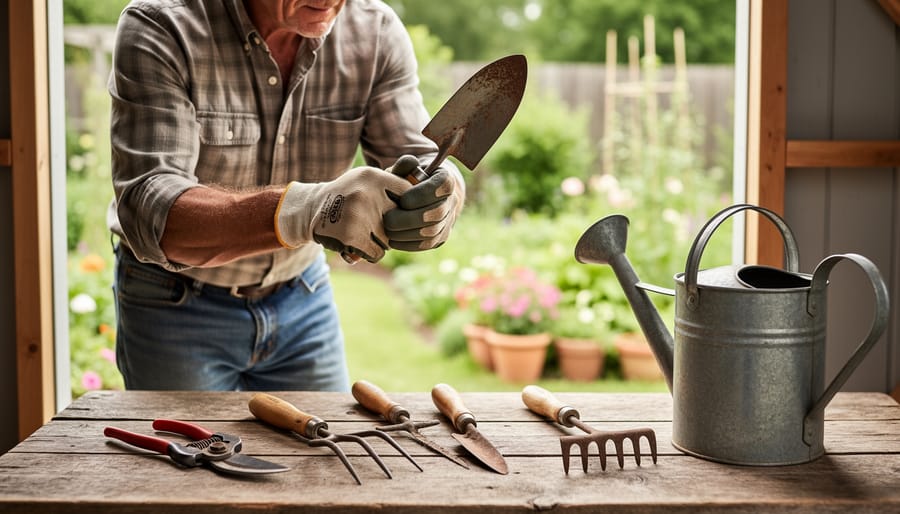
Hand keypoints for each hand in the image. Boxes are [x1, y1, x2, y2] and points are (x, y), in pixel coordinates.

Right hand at [275, 166, 410, 261]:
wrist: (310, 210)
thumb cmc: (347, 196)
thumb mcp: (368, 180)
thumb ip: (394, 183)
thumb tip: (430, 193)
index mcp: (374, 177)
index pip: (409, 195)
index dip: (407, 209)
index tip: (398, 212)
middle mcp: (366, 194)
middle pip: (400, 221)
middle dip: (392, 228)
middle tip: (375, 224)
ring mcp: (358, 215)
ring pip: (389, 240)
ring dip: (380, 242)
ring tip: (363, 232)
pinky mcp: (351, 236)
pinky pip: (377, 253)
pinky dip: (370, 253)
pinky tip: (357, 244)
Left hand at [382, 155, 465, 251]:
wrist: (422, 194)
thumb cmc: (410, 178)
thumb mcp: (406, 169)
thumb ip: (405, 165)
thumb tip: (409, 162)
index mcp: (446, 180)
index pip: (442, 186)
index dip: (422, 194)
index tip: (402, 199)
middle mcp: (452, 202)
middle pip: (436, 214)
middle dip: (409, 218)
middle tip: (388, 219)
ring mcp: (448, 221)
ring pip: (432, 232)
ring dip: (407, 233)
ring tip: (387, 230)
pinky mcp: (440, 237)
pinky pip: (427, 244)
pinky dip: (408, 244)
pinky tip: (392, 240)